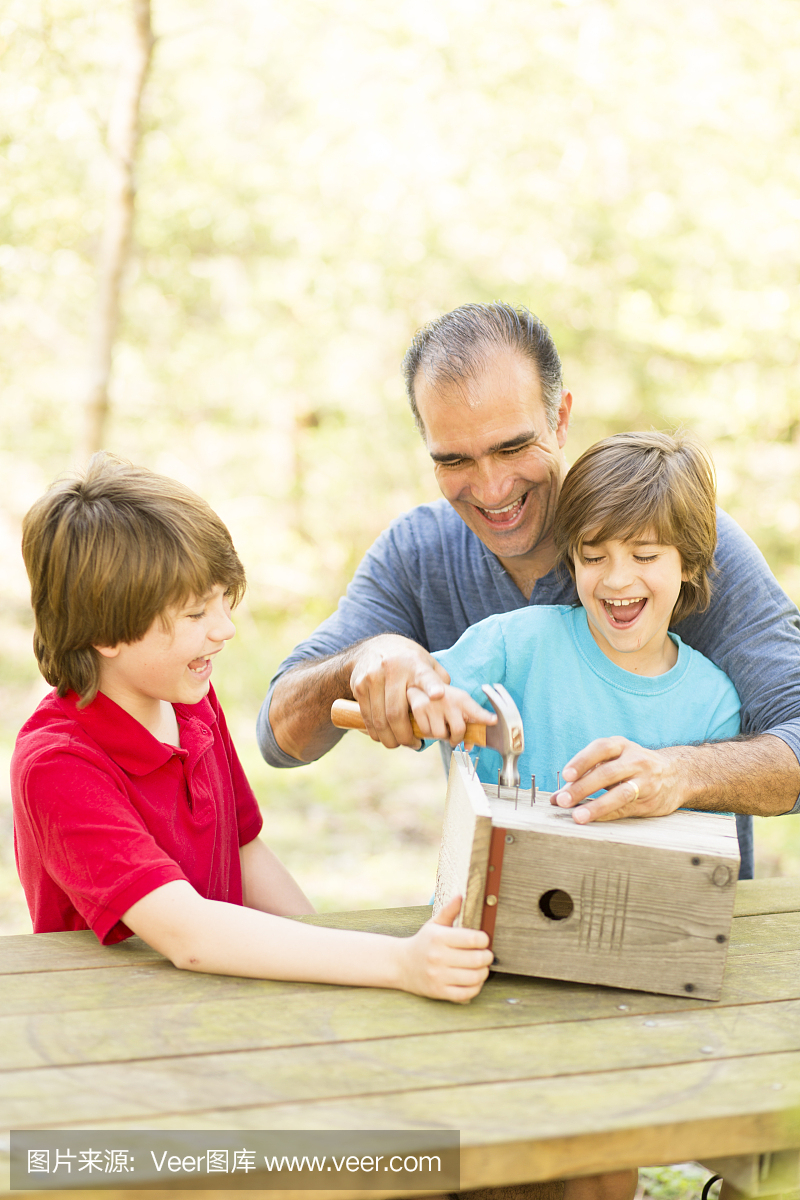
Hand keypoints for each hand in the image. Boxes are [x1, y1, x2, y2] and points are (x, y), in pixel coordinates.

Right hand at [349, 634, 450, 748]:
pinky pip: (367, 717)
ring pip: (380, 719)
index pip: (425, 676)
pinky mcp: (359, 686)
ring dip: (390, 738)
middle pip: (397, 712)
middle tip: (414, 744)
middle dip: (405, 736)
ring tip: (399, 744)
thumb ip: (439, 682)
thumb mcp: (427, 663)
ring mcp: (373, 678)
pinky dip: (375, 732)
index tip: (438, 695)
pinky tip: (383, 736)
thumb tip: (453, 706)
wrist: (375, 647)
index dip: (431, 686)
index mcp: (415, 664)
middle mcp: (393, 669)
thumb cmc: (409, 661)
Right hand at [398, 896, 492, 1002]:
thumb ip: (449, 911)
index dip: (484, 940)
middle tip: (487, 955)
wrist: (401, 965)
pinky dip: (476, 987)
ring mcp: (438, 976)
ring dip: (483, 972)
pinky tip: (474, 980)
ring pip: (474, 977)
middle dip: (487, 957)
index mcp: (439, 938)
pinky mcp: (439, 991)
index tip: (484, 940)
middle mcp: (438, 957)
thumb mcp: (434, 924)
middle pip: (477, 959)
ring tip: (482, 967)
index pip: (472, 939)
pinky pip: (466, 993)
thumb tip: (461, 896)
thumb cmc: (423, 942)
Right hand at [407, 683, 496, 747]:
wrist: (421, 684)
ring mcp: (433, 704)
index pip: (475, 710)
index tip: (494, 720)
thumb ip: (466, 724)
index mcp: (462, 698)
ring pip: (440, 734)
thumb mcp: (458, 706)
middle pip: (458, 729)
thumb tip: (469, 747)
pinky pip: (426, 732)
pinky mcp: (419, 708)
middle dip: (456, 738)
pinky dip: (428, 733)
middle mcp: (448, 700)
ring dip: (441, 736)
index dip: (485, 716)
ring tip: (440, 726)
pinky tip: (429, 724)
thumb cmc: (444, 700)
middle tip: (454, 737)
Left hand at [551, 736, 682, 823]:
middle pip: (607, 773)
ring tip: (578, 816)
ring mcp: (645, 780)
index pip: (600, 749)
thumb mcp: (612, 761)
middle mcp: (635, 760)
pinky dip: (608, 814)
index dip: (582, 761)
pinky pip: (626, 808)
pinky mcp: (650, 800)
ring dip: (597, 805)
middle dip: (583, 787)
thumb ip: (584, 777)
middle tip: (563, 800)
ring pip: (620, 793)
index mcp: (621, 746)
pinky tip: (593, 820)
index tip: (566, 775)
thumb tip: (555, 799)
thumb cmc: (633, 766)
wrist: (677, 774)